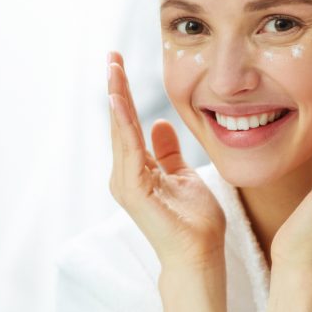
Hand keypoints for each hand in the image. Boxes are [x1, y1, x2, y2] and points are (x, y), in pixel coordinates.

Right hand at [107, 51, 225, 267]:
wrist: (200, 255)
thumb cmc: (194, 222)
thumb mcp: (183, 175)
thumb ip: (167, 152)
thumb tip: (159, 124)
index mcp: (137, 170)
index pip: (128, 124)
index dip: (123, 94)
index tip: (119, 65)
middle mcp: (125, 175)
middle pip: (118, 123)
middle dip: (115, 88)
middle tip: (111, 55)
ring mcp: (126, 183)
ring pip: (119, 131)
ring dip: (116, 97)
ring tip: (113, 68)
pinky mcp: (133, 190)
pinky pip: (128, 148)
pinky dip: (124, 122)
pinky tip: (119, 99)